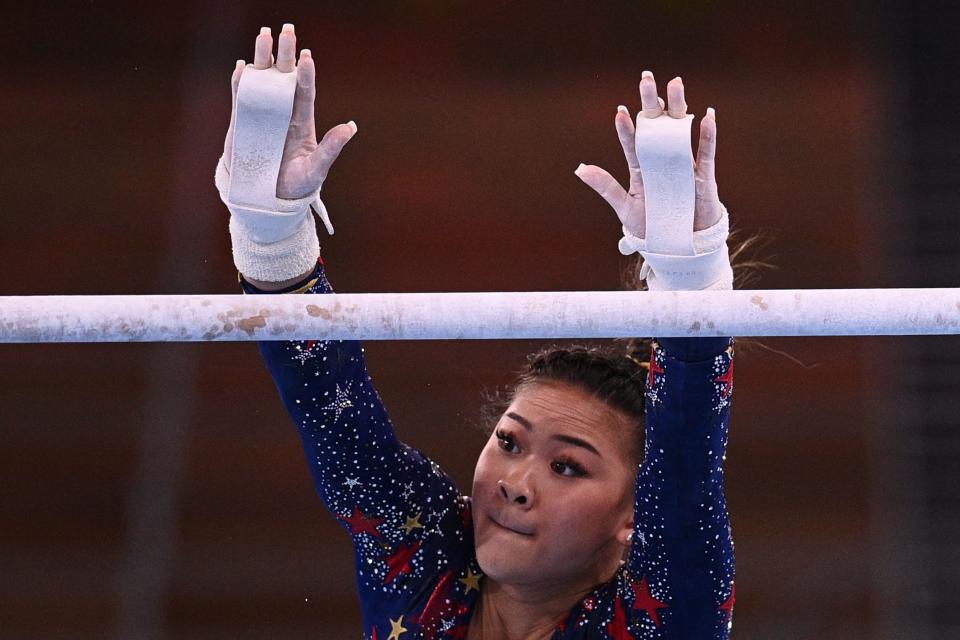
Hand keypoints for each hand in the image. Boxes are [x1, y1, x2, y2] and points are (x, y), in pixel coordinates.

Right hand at [222, 24, 356, 199]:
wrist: (270, 198)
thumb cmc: (297, 184)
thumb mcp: (317, 169)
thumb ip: (331, 149)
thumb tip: (350, 128)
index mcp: (303, 121)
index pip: (305, 92)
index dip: (306, 75)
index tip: (307, 57)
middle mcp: (284, 113)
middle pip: (285, 78)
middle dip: (285, 54)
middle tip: (286, 29)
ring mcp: (263, 116)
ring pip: (263, 81)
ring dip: (261, 59)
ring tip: (262, 35)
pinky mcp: (243, 123)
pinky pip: (241, 98)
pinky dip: (240, 82)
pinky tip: (241, 66)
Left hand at [575, 71, 720, 237]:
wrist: (678, 248)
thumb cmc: (651, 229)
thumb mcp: (624, 208)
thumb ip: (605, 187)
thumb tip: (580, 168)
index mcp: (642, 169)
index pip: (633, 143)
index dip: (627, 128)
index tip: (620, 111)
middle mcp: (662, 162)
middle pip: (657, 127)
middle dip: (652, 103)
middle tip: (647, 78)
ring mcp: (684, 166)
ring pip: (681, 131)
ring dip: (679, 108)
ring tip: (675, 84)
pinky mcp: (703, 177)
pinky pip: (706, 153)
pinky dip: (707, 136)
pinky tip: (707, 116)